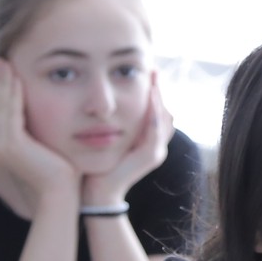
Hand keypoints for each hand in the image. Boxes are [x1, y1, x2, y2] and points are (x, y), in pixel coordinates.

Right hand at [0, 61, 80, 204]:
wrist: (62, 194)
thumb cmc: (62, 172)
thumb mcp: (48, 144)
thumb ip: (42, 129)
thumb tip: (52, 114)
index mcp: (3, 145)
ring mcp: (1, 145)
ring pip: (1, 106)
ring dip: (3, 82)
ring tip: (5, 61)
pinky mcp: (11, 144)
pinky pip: (11, 112)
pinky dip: (13, 94)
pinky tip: (17, 77)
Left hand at [83, 76, 172, 207]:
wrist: (96, 193)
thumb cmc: (96, 165)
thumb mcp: (105, 138)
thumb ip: (109, 123)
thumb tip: (99, 102)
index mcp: (147, 142)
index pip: (158, 111)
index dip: (155, 92)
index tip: (146, 71)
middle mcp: (156, 146)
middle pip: (165, 111)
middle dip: (159, 89)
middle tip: (152, 68)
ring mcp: (156, 151)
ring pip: (164, 117)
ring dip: (159, 96)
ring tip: (152, 76)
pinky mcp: (151, 155)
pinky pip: (156, 128)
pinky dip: (154, 111)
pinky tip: (149, 95)